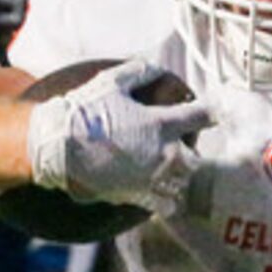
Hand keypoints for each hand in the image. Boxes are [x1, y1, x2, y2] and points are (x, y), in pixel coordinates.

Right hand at [25, 59, 213, 208]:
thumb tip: (155, 66)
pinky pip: (167, 205)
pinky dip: (167, 200)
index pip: (203, 116)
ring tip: (167, 172)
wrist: (59, 147)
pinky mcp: (140, 196)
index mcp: (162, 124)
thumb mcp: (110, 83)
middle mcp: (165, 153)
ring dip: (178, 177)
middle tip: (180, 149)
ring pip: (183, 183)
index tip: (212, 113)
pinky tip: (158, 193)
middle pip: (197, 159)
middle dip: (191, 154)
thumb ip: (138, 72)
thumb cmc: (84, 111)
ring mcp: (154, 178)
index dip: (211, 112)